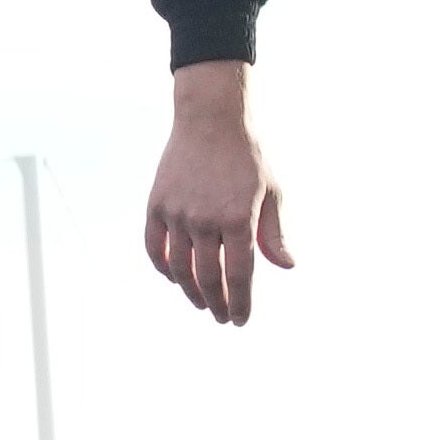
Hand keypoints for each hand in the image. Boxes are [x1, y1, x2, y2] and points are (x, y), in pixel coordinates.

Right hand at [142, 69, 290, 326]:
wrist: (211, 119)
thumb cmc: (249, 157)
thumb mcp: (272, 192)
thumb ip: (274, 233)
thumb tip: (286, 267)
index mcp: (239, 219)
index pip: (239, 277)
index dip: (240, 303)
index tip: (241, 320)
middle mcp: (206, 220)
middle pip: (209, 279)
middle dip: (218, 305)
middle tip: (223, 318)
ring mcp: (178, 213)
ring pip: (180, 269)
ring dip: (192, 292)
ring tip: (202, 302)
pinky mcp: (157, 205)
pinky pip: (155, 248)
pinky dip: (164, 268)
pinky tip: (175, 277)